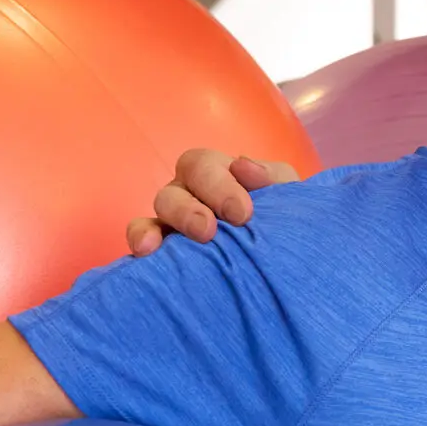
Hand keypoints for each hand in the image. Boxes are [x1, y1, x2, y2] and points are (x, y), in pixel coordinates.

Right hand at [126, 148, 303, 255]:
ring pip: (155, 216)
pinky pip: (142, 240)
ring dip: (152, 228)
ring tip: (153, 247)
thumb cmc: (281, 217)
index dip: (218, 185)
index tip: (242, 214)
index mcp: (216, 173)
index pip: (203, 165)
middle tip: (207, 232)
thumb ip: (272, 177)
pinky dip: (139, 243)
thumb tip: (243, 166)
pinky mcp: (164, 249)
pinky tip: (144, 255)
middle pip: (173, 191)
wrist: (286, 260)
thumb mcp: (287, 194)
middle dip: (188, 210)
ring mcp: (172, 221)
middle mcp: (188, 192)